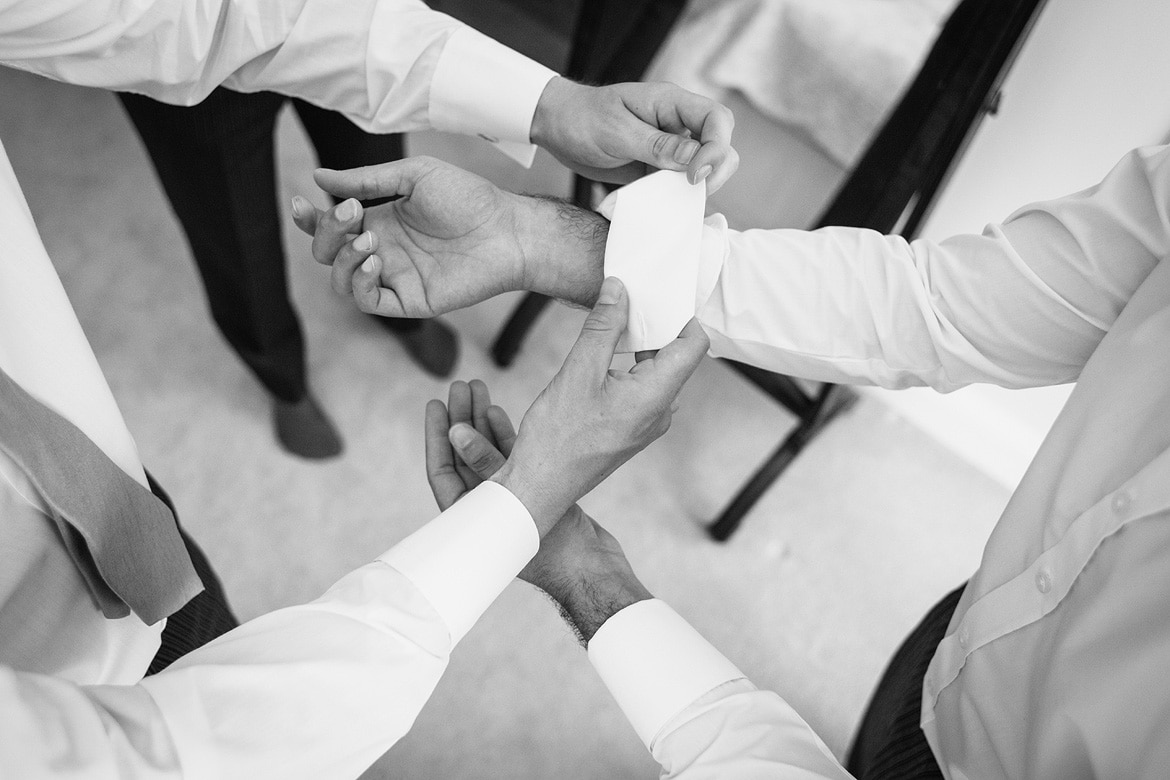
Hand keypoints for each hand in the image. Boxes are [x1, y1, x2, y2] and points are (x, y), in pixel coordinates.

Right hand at [291, 157, 605, 317]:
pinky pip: (367, 301)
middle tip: (353, 213)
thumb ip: (366, 180)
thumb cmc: (468, 198)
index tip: (302, 204)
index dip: (310, 220)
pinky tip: (373, 261)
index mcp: (380, 220)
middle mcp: (382, 250)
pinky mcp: (409, 300)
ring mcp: (394, 277)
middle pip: (327, 253)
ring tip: (368, 239)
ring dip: (341, 259)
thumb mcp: (413, 177)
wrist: (507, 229)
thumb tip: (319, 177)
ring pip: (340, 281)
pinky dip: (359, 283)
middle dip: (326, 234)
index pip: (331, 226)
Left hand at [424, 386, 650, 643]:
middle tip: (459, 386)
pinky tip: (497, 410)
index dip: (437, 437)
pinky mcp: (533, 492)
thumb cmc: (555, 554)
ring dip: (481, 422)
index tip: (436, 405)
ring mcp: (510, 499)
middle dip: (460, 420)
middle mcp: (485, 508)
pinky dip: (504, 434)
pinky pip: (512, 457)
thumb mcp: (517, 504)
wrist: (594, 570)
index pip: (442, 471)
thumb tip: (457, 433)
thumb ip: (487, 467)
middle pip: (463, 457)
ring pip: (488, 453)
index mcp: (470, 520)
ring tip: (477, 388)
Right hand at [490, 277, 707, 532]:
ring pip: (655, 372)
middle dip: (654, 324)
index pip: (694, 344)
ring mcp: (647, 423)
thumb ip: (604, 326)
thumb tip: (620, 289)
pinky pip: (641, 389)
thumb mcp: (578, 371)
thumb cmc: (557, 438)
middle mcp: (660, 411)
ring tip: (611, 321)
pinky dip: (627, 366)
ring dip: (638, 345)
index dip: (681, 314)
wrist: (540, 487)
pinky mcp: (631, 428)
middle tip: (629, 297)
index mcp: (657, 396)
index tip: (659, 292)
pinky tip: (601, 355)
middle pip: (674, 356)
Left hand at [532, 78, 738, 193]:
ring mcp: (670, 145)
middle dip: (717, 169)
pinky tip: (668, 207)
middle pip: (720, 142)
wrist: (558, 128)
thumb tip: (696, 159)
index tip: (695, 176)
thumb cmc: (581, 120)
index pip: (716, 119)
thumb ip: (656, 146)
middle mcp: (677, 122)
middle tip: (693, 192)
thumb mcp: (616, 132)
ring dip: (700, 185)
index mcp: (670, 103)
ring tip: (678, 202)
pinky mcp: (659, 166)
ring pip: (705, 165)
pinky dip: (680, 195)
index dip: (716, 149)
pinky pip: (681, 181)